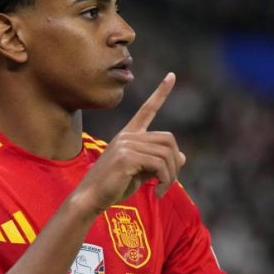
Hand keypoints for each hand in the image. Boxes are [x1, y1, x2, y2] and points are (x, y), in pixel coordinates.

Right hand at [73, 72, 185, 213]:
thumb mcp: (140, 173)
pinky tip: (158, 193)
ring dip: (170, 175)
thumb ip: (158, 162)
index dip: (161, 93)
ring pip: (166, 154)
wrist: (91, 198)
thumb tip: (182, 156)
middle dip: (174, 163)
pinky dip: (164, 180)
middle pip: (168, 139)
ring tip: (162, 190)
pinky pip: (159, 165)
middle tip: (168, 182)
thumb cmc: (113, 187)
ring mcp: (126, 145)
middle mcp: (127, 136)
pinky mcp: (127, 157)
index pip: (147, 109)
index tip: (172, 76)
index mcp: (128, 135)